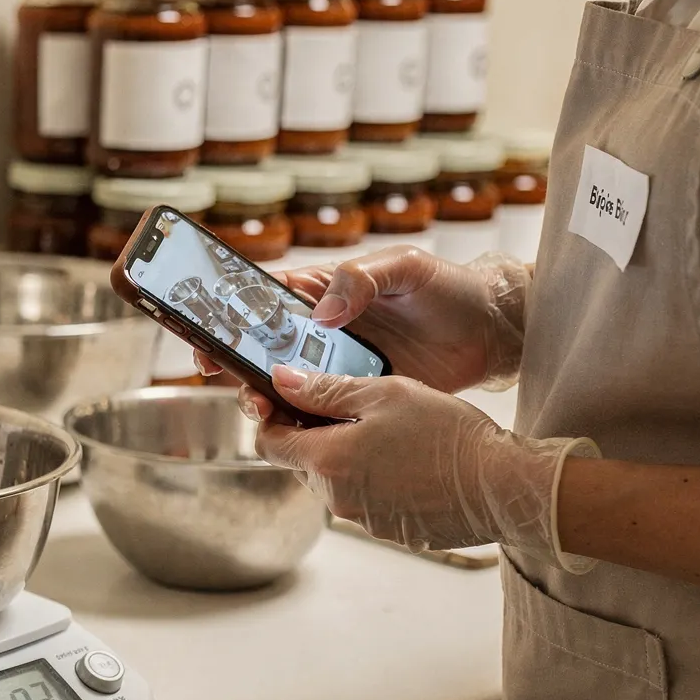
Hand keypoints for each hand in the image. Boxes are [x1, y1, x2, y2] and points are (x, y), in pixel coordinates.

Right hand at [195, 247, 529, 401]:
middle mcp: (321, 331)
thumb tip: (321, 312)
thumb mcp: (406, 268)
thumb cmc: (448, 289)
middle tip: (217, 372)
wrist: (491, 332)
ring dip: (262, 396)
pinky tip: (291, 431)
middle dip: (233, 360)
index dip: (230, 314)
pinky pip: (318, 413)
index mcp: (323, 292)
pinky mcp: (356, 397)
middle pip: (261, 347)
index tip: (208, 330)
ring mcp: (336, 367)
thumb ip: (361, 279)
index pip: (264, 300)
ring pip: (283, 384)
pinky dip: (299, 423)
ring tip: (258, 407)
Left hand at [254, 363, 597, 565]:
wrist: (501, 486)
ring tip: (391, 432)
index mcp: (327, 460)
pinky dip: (376, 478)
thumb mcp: (385, 394)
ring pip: (335, 480)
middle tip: (354, 407)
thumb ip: (326, 390)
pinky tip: (410, 460)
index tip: (286, 400)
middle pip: (302, 461)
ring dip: (349, 455)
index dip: (272, 417)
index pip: (269, 443)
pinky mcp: (387, 530)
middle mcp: (336, 497)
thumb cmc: (448, 435)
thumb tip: (281, 381)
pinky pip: (365, 499)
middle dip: (317, 434)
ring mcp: (361, 518)